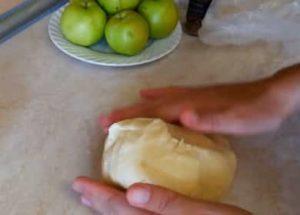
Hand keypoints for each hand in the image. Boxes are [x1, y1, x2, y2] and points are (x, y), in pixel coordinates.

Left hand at [72, 177, 250, 214]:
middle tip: (80, 188)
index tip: (80, 182)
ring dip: (107, 208)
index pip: (120, 209)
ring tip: (93, 198)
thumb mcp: (200, 213)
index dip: (99, 195)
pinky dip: (125, 211)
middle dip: (97, 202)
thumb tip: (132, 192)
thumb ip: (167, 204)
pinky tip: (126, 203)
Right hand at [100, 80, 293, 134]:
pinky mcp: (197, 97)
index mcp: (189, 105)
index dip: (130, 118)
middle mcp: (185, 98)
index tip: (108, 124)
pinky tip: (148, 93)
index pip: (153, 112)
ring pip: (157, 100)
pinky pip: (170, 95)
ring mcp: (190, 95)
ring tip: (119, 112)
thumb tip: (183, 116)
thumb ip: (210, 119)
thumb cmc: (252, 112)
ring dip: (136, 106)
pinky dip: (156, 94)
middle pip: (149, 105)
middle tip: (104, 121)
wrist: (271, 95)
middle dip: (126, 113)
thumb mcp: (236, 120)